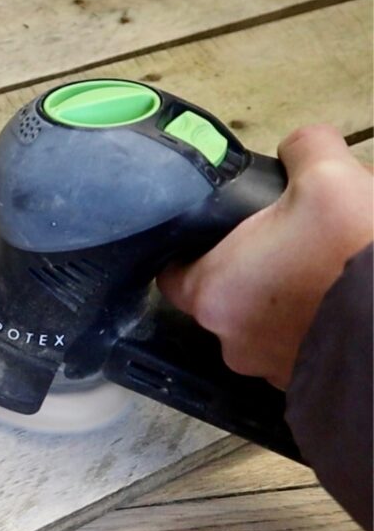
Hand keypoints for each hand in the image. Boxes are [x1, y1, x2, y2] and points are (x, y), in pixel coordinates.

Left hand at [157, 124, 373, 388]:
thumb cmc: (355, 251)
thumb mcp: (330, 176)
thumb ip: (303, 149)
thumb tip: (300, 146)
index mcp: (212, 292)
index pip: (175, 273)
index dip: (194, 250)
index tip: (219, 235)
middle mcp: (229, 340)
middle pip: (224, 297)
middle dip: (252, 272)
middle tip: (288, 245)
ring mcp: (268, 369)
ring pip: (262, 327)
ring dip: (284, 303)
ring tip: (323, 272)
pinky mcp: (306, 384)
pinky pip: (298, 349)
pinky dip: (313, 328)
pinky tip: (340, 303)